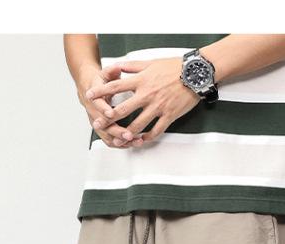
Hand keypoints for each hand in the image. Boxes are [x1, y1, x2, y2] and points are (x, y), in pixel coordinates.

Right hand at [79, 65, 143, 147]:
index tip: (111, 113)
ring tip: (135, 141)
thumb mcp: (103, 74)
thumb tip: (116, 68)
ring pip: (107, 136)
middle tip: (128, 134)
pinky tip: (132, 144)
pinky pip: (111, 140)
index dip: (103, 110)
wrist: (88, 89)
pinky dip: (121, 144)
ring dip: (121, 141)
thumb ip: (110, 71)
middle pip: (103, 126)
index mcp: (93, 99)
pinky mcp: (102, 130)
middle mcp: (94, 113)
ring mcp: (97, 124)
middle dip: (116, 131)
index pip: (97, 105)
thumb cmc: (98, 83)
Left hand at [86, 57, 200, 143]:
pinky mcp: (169, 116)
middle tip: (98, 123)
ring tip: (119, 137)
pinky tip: (142, 140)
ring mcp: (158, 107)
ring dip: (127, 133)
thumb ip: (132, 66)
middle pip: (123, 109)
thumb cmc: (173, 67)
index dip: (101, 91)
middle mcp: (147, 95)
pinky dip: (148, 137)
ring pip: (138, 124)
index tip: (89, 96)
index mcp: (141, 80)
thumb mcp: (150, 62)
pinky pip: (156, 130)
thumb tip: (116, 67)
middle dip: (108, 117)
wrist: (195, 74)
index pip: (116, 86)